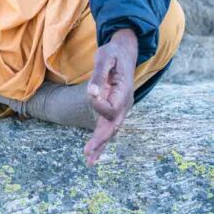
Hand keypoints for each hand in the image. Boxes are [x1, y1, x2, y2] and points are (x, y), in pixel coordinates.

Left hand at [83, 29, 136, 165]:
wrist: (125, 52)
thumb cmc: (113, 53)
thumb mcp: (105, 57)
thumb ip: (98, 75)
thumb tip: (91, 93)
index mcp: (124, 91)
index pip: (112, 108)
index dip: (99, 105)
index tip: (91, 92)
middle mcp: (125, 103)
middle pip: (114, 125)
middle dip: (101, 140)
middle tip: (88, 153)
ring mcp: (122, 107)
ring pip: (112, 130)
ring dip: (101, 145)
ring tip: (90, 161)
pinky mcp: (115, 108)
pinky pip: (109, 126)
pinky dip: (101, 140)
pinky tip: (94, 154)